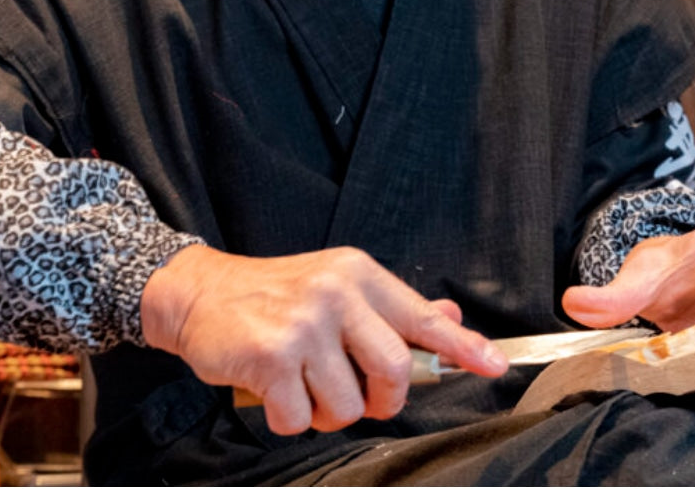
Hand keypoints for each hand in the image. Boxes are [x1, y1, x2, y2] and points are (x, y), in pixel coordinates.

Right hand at [141, 245, 506, 434]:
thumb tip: (448, 316)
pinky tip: (272, 391)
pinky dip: (287, 419)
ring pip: (345, 404)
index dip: (463, 346)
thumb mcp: (336, 286)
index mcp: (358, 275)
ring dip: (324, 412)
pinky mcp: (271, 356)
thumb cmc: (273, 297)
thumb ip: (390, 309)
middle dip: (380, 399)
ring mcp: (304, 324)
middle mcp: (336, 293)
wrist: (200, 293)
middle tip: (357, 396)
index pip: (422, 316)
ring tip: (301, 385)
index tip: (494, 365)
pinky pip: (299, 418)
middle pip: (393, 370)